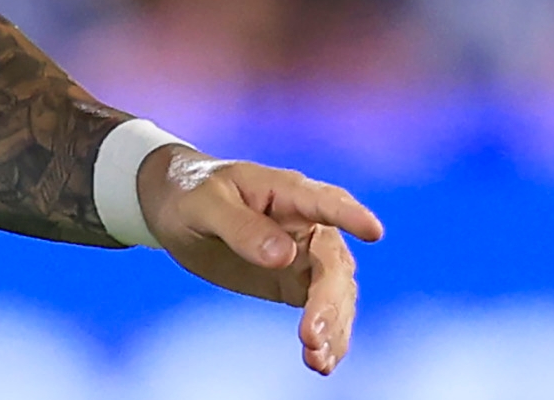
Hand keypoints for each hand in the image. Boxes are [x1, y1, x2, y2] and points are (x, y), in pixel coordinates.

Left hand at [138, 148, 385, 376]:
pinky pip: (324, 312)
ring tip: (316, 359)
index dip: (350, 215)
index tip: (373, 231)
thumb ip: (242, 227)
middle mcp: (309, 225)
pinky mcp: (299, 284)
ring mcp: (309, 257)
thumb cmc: (193, 194)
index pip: (325, 201)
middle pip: (334, 263)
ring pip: (336, 294)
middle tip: (310, 335)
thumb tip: (283, 256)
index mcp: (288, 191)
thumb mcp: (205, 205)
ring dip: (333, 327)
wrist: (180, 212)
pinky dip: (328, 338)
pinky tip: (321, 363)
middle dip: (328, 301)